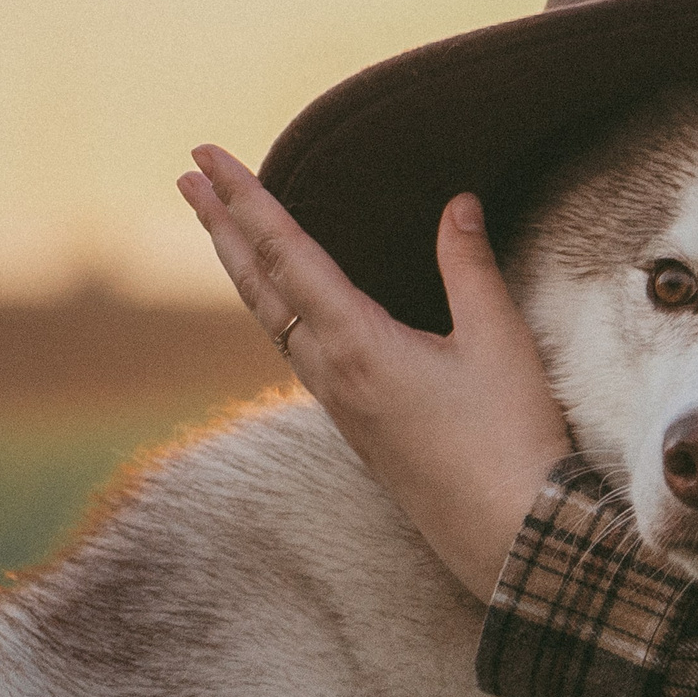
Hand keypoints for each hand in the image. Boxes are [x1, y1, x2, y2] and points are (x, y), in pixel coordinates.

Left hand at [176, 145, 573, 600]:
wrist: (509, 538)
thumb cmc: (509, 440)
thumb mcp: (498, 342)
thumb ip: (469, 268)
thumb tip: (456, 204)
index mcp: (357, 346)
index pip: (285, 255)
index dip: (244, 200)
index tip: (205, 158)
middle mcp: (332, 373)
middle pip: (258, 286)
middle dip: (222, 227)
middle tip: (188, 177)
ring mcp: (339, 403)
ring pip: (270, 320)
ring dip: (242, 265)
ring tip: (221, 226)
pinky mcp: (355, 425)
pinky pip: (294, 349)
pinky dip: (273, 305)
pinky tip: (283, 303)